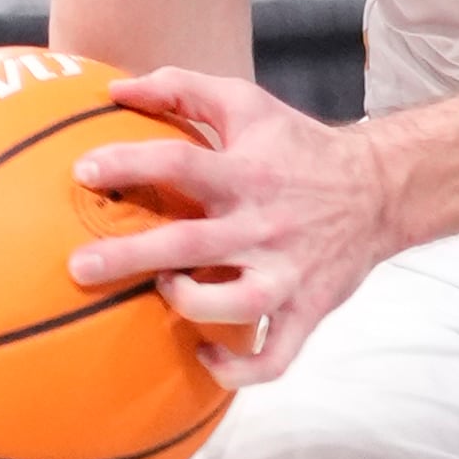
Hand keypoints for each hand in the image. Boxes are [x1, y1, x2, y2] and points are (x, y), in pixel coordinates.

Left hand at [67, 69, 404, 382]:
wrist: (380, 188)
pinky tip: (204, 356)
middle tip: (78, 267)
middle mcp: (265, 225)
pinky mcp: (307, 309)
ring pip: (236, 305)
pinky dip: (239, 369)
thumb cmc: (298, 148)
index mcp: (247, 173)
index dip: (130, 164)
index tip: (83, 172)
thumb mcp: (247, 105)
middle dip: (129, 256)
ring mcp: (288, 273)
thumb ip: (182, 90)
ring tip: (162, 292)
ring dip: (190, 304)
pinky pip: (275, 356)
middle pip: (191, 244)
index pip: (181, 162)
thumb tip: (115, 88)